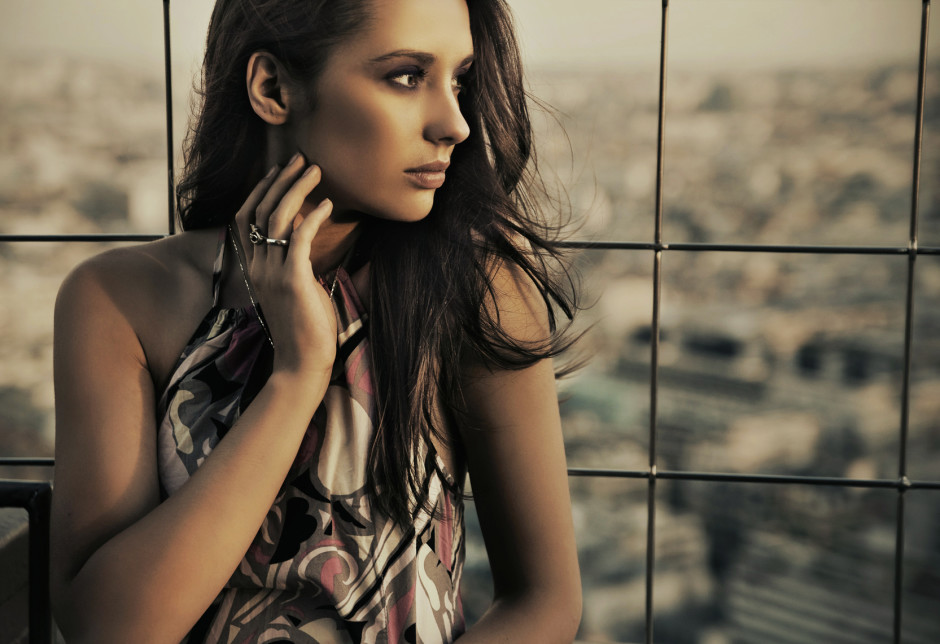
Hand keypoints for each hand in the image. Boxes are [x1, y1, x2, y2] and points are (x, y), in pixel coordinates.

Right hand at [233, 153, 336, 379]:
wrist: (302, 363)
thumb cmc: (305, 329)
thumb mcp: (297, 289)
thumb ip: (297, 263)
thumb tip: (311, 238)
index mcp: (255, 268)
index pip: (247, 219)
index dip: (261, 191)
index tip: (278, 170)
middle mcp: (258, 267)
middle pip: (261, 211)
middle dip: (281, 180)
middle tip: (301, 159)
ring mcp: (272, 273)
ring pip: (278, 218)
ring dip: (297, 190)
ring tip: (316, 171)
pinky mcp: (292, 279)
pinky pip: (299, 237)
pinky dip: (313, 217)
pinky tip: (328, 205)